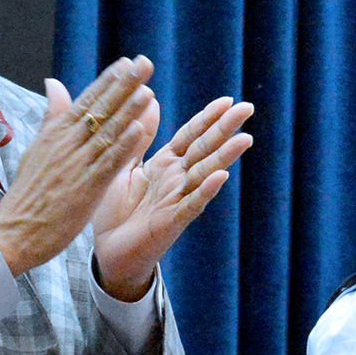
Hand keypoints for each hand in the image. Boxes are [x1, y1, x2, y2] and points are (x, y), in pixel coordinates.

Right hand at [0, 58, 158, 275]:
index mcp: (55, 134)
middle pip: (99, 109)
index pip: (86, 101)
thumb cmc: (28, 194)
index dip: (108, 81)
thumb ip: (52, 116)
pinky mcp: (85, 188)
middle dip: (124, 85)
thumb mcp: (37, 148)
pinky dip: (124, 145)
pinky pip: (108, 162)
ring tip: (147, 89)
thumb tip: (54, 83)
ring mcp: (76, 165)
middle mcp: (66, 144)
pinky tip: (139, 128)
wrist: (15, 231)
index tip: (127, 62)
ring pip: (107, 132)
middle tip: (144, 62)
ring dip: (129, 110)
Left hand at [90, 94, 256, 297]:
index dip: (208, 118)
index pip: (191, 136)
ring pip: (204, 174)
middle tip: (248, 108)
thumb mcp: (122, 166)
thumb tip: (152, 100)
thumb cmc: (114, 212)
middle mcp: (176, 180)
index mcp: (164, 164)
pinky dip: (206, 190)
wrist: (107, 254)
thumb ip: (138, 138)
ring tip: (245, 138)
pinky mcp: (171, 222)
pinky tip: (221, 176)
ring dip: (225, 156)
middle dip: (225, 129)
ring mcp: (177, 200)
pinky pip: (191, 204)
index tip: (227, 100)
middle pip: (204, 149)